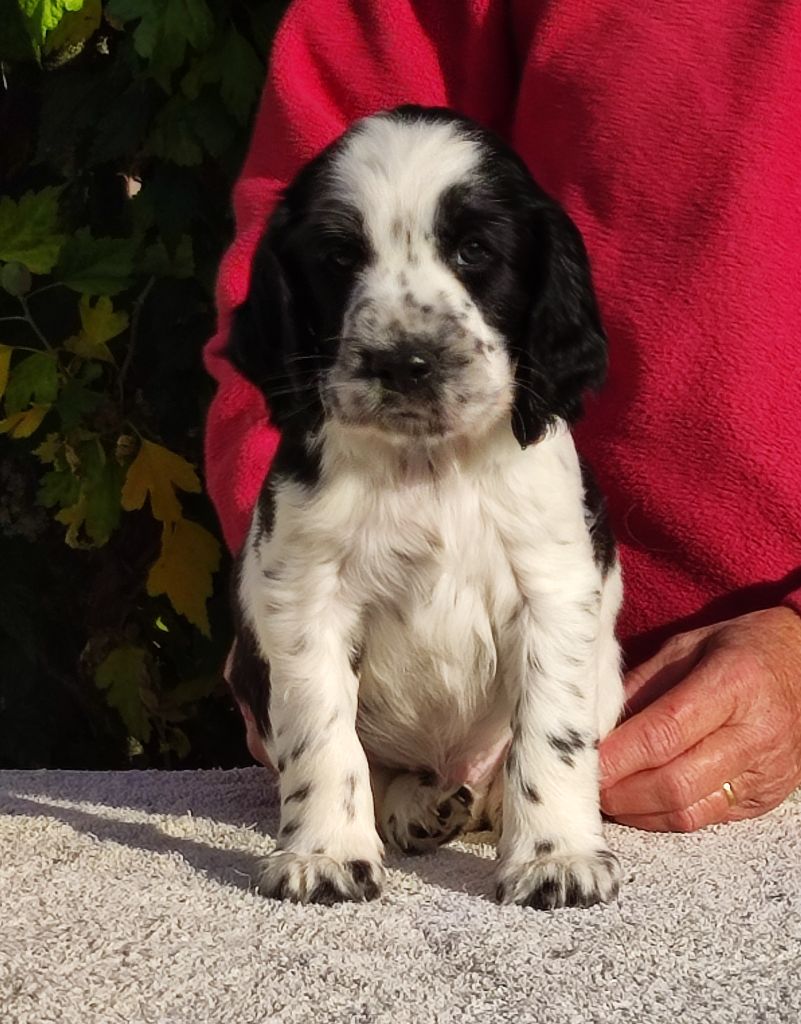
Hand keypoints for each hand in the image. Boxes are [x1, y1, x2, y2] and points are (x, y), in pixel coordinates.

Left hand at [598, 607, 800, 830]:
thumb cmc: (742, 648)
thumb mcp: (687, 646)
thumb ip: (642, 684)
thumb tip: (595, 726)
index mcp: (734, 683)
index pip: (665, 732)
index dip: (619, 755)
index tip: (584, 762)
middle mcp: (755, 733)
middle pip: (675, 782)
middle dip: (621, 791)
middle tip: (588, 785)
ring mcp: (765, 772)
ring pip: (689, 811)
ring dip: (638, 811)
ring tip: (608, 797)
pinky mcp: (765, 798)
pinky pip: (706, 819)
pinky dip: (665, 816)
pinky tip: (640, 802)